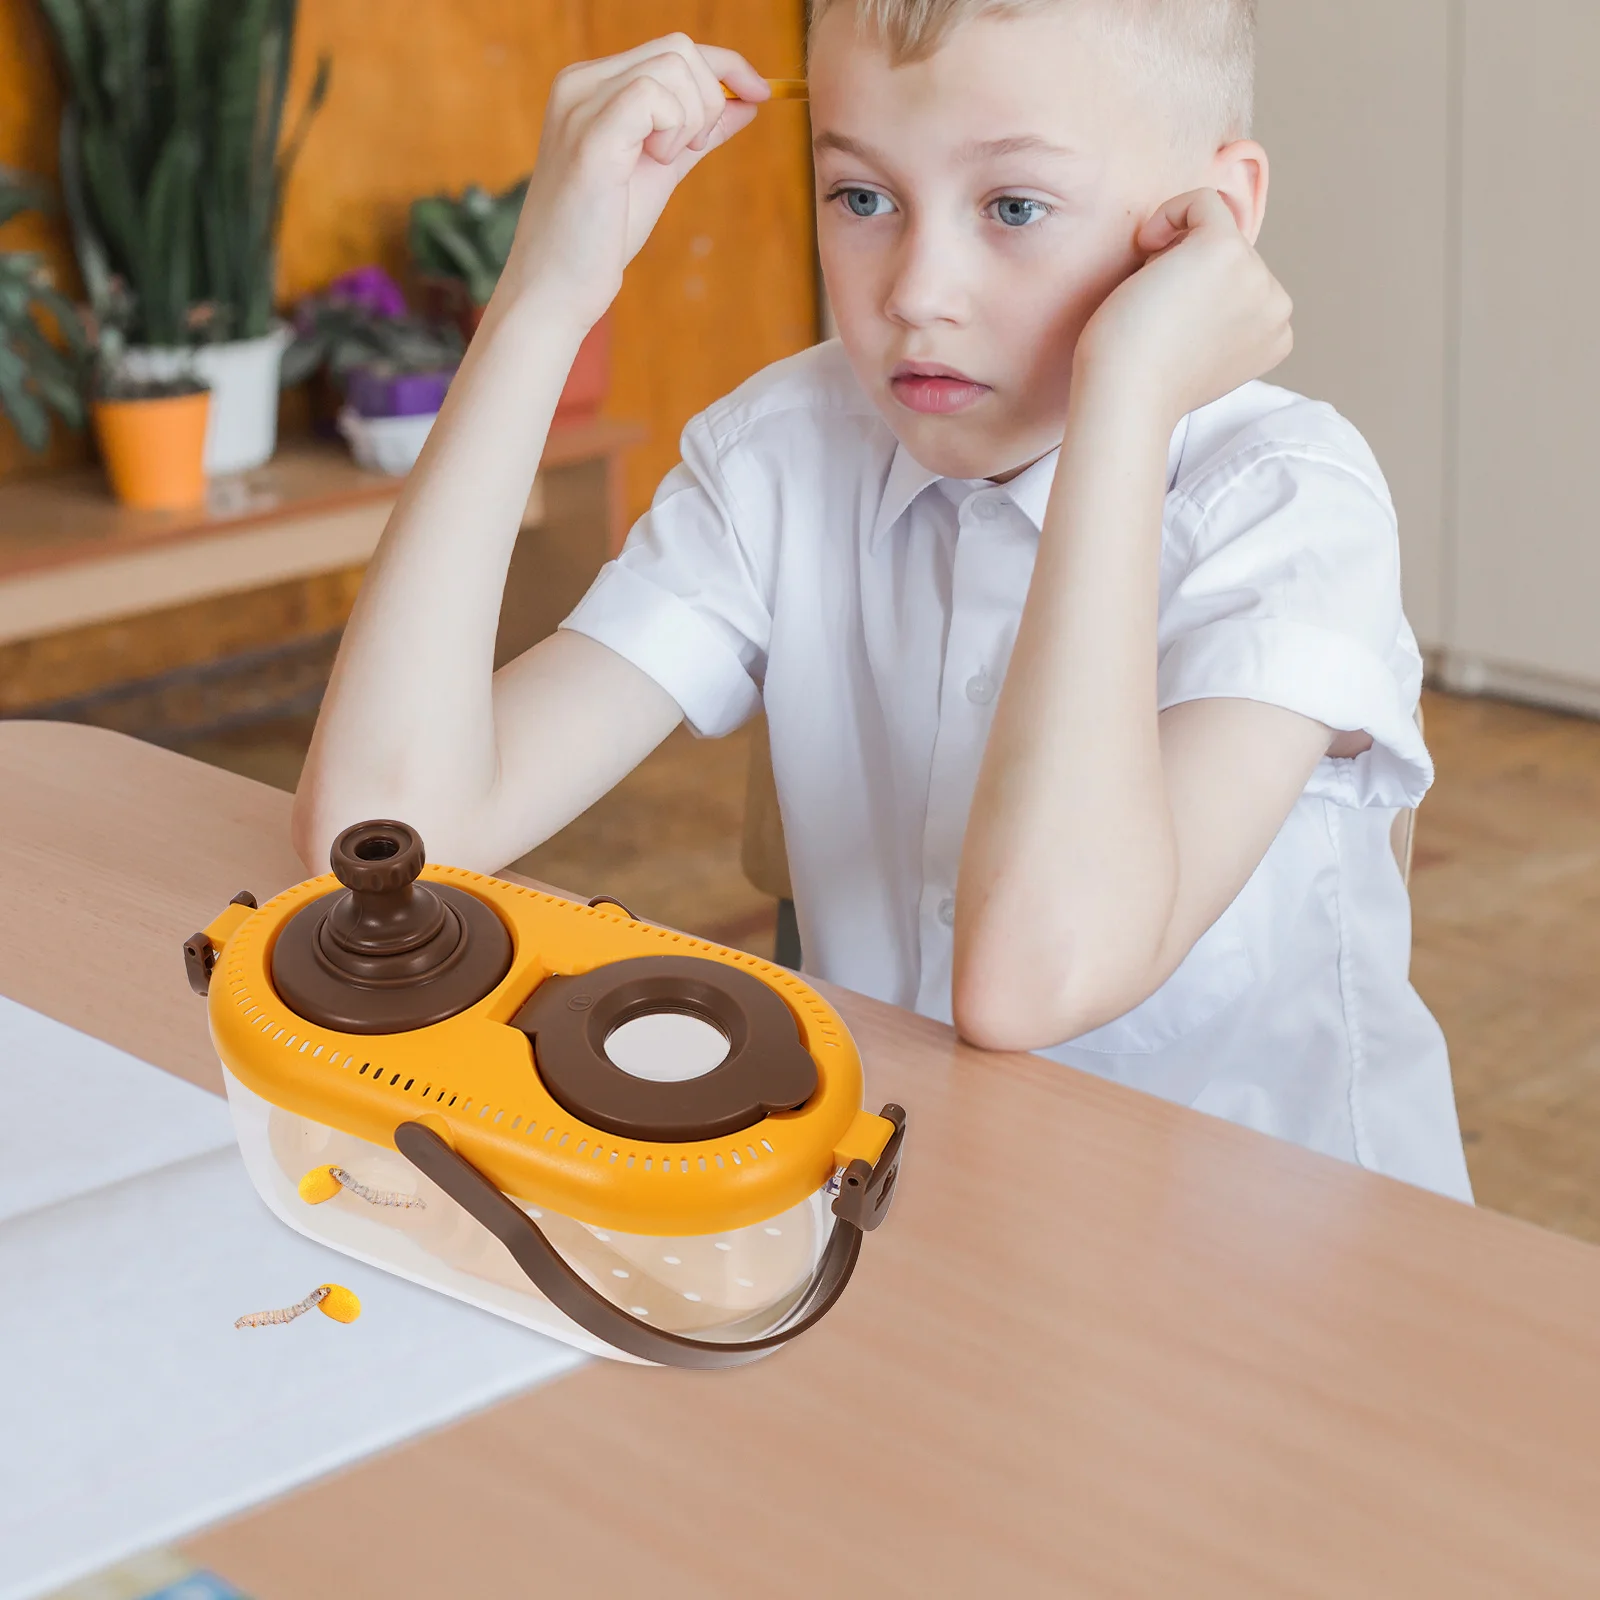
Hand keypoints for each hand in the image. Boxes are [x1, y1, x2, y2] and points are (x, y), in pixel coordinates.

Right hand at [499, 36, 769, 328]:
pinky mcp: (590, 135)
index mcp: (591, 86)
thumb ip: (697, 133)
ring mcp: (581, 104)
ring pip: (673, 67)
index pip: (671, 49)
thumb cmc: (601, 236)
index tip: (761, 94)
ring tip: (662, 162)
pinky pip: (655, 97)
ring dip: (691, 121)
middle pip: (678, 49)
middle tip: (693, 151)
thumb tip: (746, 102)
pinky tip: (653, 163)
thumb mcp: (660, 170)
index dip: (725, 66)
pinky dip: (674, 131)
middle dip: (710, 101)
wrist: (558, 287)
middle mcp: (580, 84)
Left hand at [1074, 189, 1292, 425]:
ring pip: (1211, 233)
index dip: (1198, 294)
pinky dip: (1169, 215)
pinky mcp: (1226, 249)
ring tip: (1153, 300)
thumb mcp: (1201, 352)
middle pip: (1228, 257)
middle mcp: (1276, 306)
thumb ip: (1221, 321)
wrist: (1126, 396)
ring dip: (1173, 257)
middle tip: (1156, 317)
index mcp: (1276, 335)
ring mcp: (1256, 276)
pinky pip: (1202, 201)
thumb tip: (1208, 282)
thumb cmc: (1141, 381)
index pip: (1240, 285)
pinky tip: (1146, 247)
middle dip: (1186, 274)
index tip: (1171, 327)